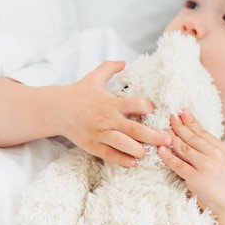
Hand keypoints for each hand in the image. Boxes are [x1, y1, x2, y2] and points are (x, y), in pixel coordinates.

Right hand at [54, 61, 170, 166]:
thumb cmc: (78, 92)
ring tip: (150, 153)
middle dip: (153, 136)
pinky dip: (122, 160)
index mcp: (111, 102)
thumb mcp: (94, 77)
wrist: (55, 109)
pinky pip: (109, 155)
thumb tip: (125, 61)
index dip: (148, 107)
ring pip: (123, 144)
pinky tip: (133, 163)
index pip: (136, 104)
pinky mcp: (92, 145)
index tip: (155, 111)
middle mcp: (107, 119)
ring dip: (138, 150)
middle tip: (168, 140)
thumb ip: (110, 68)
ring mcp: (99, 134)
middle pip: (134, 129)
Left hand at [157, 109, 224, 218]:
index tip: (181, 111)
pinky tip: (161, 150)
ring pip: (183, 148)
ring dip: (171, 138)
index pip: (202, 131)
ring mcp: (206, 166)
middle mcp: (215, 154)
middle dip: (178, 126)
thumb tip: (206, 139)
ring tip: (162, 131)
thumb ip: (216, 151)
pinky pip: (177, 164)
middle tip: (169, 117)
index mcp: (222, 149)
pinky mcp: (195, 178)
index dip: (190, 121)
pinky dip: (168, 156)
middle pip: (191, 137)